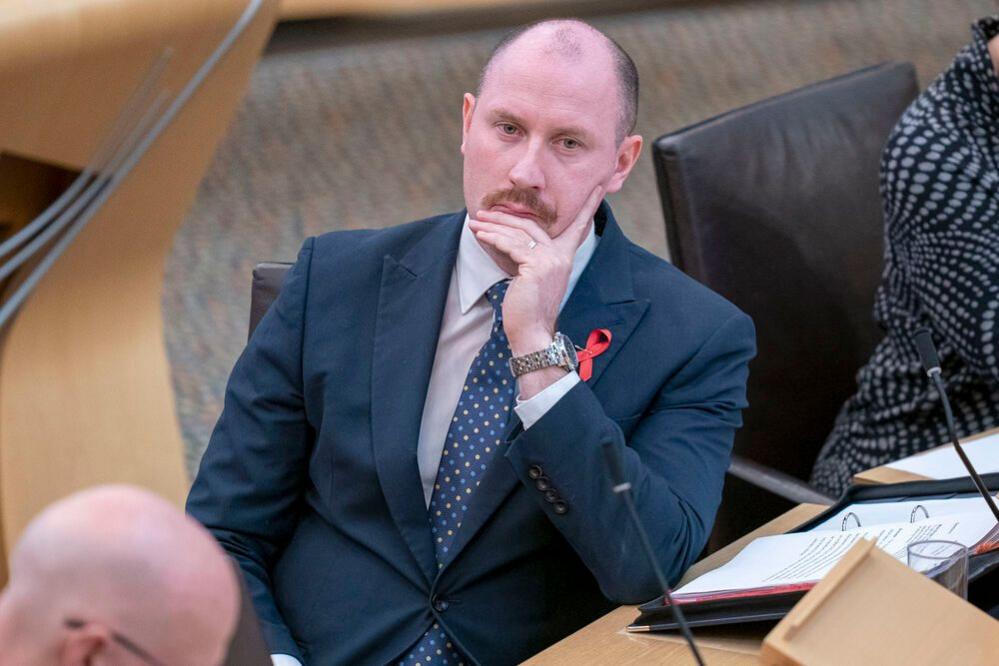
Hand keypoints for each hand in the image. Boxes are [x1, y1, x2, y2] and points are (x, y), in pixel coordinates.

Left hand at [469, 185, 602, 356]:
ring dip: (492, 226)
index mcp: (564, 258)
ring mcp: (550, 260)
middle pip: (531, 225)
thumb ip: (530, 258)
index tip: (598, 187)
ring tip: (473, 222)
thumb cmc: (528, 310)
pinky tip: (479, 235)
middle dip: (505, 216)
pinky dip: (492, 238)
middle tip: (483, 212)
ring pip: (518, 233)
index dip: (587, 206)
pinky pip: (511, 245)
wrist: (532, 333)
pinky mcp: (536, 266)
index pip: (577, 227)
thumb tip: (512, 241)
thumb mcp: (533, 278)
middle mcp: (560, 256)